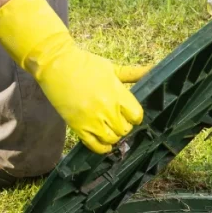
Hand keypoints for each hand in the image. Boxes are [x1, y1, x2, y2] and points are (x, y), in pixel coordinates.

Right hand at [0, 0, 146, 153]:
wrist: (56, 64)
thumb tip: (154, 69)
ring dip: (113, 136)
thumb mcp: (112, 68)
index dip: (135, 116)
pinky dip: (102, 148)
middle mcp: (107, 108)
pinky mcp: (78, 126)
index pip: (137, 115)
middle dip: (124, 126)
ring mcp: (92, 119)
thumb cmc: (85, 64)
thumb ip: (133, 73)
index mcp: (117, 93)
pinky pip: (95, 146)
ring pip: (112, 139)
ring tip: (109, 129)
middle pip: (125, 129)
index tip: (130, 114)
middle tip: (117, 120)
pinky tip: (104, 143)